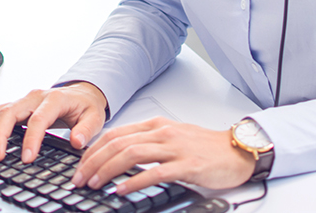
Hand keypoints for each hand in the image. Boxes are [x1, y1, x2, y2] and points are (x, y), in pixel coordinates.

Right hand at [0, 83, 107, 162]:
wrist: (81, 93)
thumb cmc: (84, 106)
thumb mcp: (94, 117)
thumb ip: (86, 130)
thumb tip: (77, 141)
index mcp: (54, 99)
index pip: (38, 119)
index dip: (31, 139)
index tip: (26, 158)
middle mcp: (34, 97)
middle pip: (11, 112)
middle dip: (0, 135)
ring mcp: (22, 100)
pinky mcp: (15, 105)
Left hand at [70, 117, 255, 194]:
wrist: (237, 151)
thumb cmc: (205, 147)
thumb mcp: (172, 138)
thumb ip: (148, 143)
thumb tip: (119, 156)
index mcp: (156, 125)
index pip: (115, 134)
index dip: (93, 150)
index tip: (80, 166)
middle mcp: (162, 133)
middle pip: (118, 143)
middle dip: (93, 162)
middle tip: (79, 179)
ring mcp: (174, 148)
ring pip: (131, 154)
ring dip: (107, 170)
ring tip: (94, 184)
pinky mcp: (187, 165)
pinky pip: (155, 172)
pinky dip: (133, 181)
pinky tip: (121, 190)